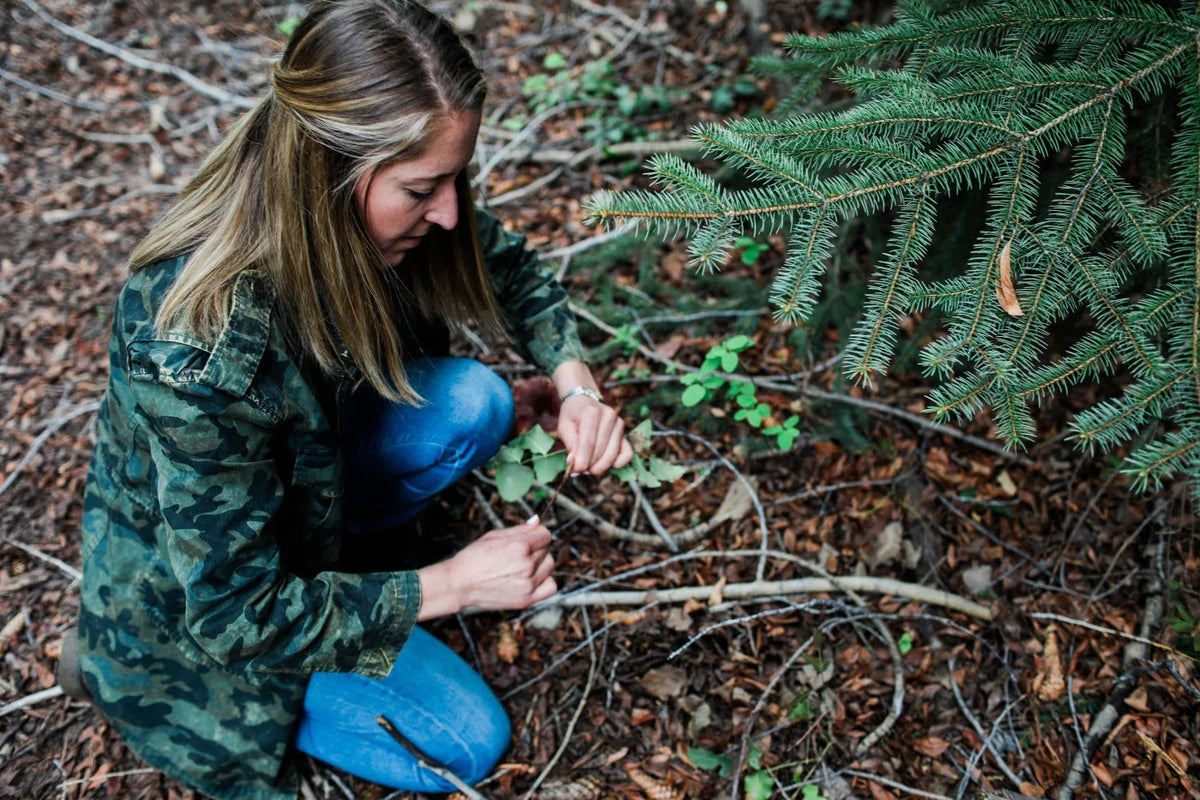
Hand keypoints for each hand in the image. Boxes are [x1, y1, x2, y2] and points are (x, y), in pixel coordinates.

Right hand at [416, 517, 555, 618]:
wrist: (460, 584)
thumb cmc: (475, 557)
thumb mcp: (495, 535)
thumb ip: (521, 529)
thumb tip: (539, 521)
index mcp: (519, 546)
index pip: (546, 535)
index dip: (537, 535)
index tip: (528, 539)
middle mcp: (527, 565)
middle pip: (547, 550)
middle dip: (536, 549)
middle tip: (517, 555)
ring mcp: (528, 584)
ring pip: (549, 566)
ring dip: (540, 564)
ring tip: (521, 567)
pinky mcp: (527, 599)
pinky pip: (551, 586)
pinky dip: (545, 581)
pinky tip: (532, 579)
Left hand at [557, 393, 633, 474]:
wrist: (584, 402)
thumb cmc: (573, 416)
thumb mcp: (564, 427)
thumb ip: (569, 445)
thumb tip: (573, 464)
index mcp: (591, 412)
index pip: (588, 442)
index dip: (582, 460)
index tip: (576, 471)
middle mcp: (609, 416)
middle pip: (601, 449)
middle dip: (590, 465)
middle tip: (580, 471)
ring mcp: (619, 424)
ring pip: (612, 453)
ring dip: (601, 466)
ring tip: (590, 469)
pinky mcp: (624, 432)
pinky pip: (628, 452)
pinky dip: (620, 462)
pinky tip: (611, 466)